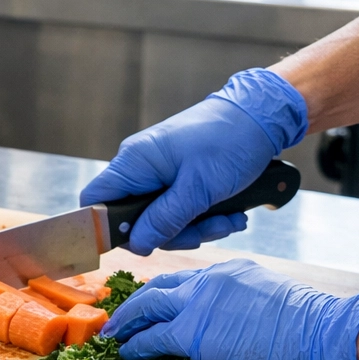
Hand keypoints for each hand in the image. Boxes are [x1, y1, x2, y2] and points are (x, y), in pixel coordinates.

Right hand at [80, 69, 308, 254]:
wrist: (262, 114)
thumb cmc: (230, 140)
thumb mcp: (199, 188)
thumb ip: (165, 219)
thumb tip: (136, 246)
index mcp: (134, 162)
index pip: (96, 201)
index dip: (106, 228)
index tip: (139, 243)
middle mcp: (140, 168)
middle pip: (135, 219)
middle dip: (172, 232)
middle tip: (205, 232)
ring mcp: (160, 173)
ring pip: (162, 218)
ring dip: (196, 227)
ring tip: (230, 220)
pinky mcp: (179, 178)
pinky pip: (180, 208)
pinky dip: (205, 217)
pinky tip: (231, 214)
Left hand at [104, 258, 358, 359]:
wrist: (326, 338)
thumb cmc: (313, 331)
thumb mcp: (273, 303)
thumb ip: (245, 305)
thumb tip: (233, 325)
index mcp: (232, 272)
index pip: (187, 279)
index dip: (165, 293)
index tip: (152, 303)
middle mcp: (211, 280)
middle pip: (159, 287)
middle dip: (135, 302)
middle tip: (119, 315)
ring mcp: (199, 304)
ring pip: (148, 306)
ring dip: (126, 321)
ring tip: (113, 334)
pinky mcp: (193, 332)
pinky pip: (153, 337)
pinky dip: (135, 344)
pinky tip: (127, 352)